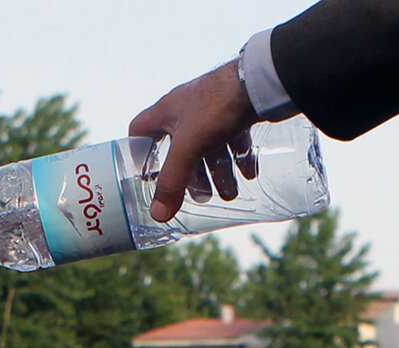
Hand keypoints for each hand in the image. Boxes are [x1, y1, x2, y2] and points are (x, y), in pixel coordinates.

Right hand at [129, 60, 259, 221]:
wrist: (259, 81)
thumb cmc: (217, 105)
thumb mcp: (189, 148)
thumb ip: (172, 182)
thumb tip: (158, 215)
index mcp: (166, 111)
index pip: (139, 130)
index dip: (139, 152)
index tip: (147, 174)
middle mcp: (186, 108)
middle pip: (180, 148)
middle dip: (191, 175)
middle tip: (202, 196)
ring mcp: (212, 108)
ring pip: (209, 146)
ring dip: (219, 172)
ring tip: (229, 193)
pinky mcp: (236, 109)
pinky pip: (233, 138)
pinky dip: (239, 158)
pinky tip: (248, 174)